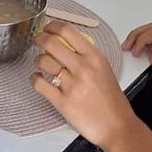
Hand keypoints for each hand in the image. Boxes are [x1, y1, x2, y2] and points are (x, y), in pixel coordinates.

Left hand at [32, 21, 136, 147]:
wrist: (116, 126)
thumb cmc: (112, 100)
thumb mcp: (105, 69)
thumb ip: (87, 56)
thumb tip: (66, 43)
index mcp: (94, 57)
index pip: (68, 31)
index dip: (52, 26)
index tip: (48, 28)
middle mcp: (83, 68)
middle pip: (51, 43)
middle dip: (39, 38)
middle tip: (37, 40)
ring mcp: (71, 85)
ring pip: (43, 62)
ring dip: (38, 60)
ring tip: (41, 63)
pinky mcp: (62, 102)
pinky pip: (39, 84)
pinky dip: (34, 79)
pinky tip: (37, 78)